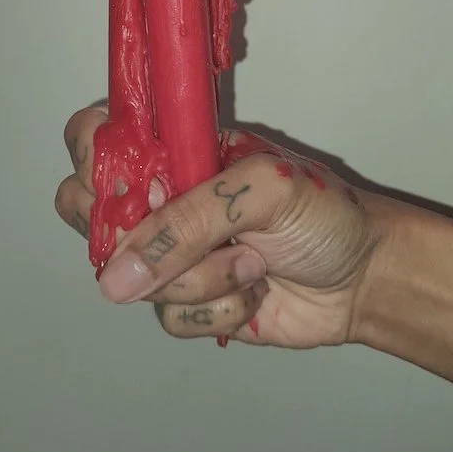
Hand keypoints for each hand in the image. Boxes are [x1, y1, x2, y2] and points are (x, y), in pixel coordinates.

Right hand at [55, 106, 381, 346]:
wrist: (364, 277)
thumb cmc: (325, 213)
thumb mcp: (262, 191)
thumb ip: (188, 221)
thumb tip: (119, 270)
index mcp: (175, 148)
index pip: (97, 136)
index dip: (93, 159)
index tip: (131, 186)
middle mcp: (163, 195)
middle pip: (88, 210)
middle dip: (133, 234)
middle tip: (188, 233)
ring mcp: (171, 251)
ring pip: (129, 275)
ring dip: (199, 277)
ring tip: (250, 259)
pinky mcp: (187, 300)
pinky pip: (167, 315)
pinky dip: (216, 310)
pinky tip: (253, 291)